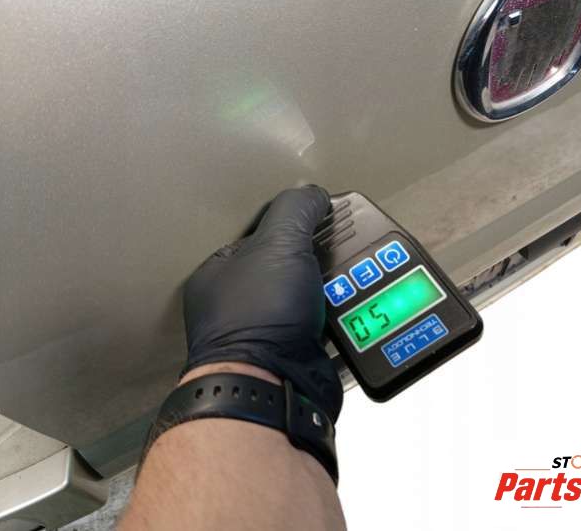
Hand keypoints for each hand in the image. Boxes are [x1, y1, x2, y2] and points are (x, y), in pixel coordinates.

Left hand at [182, 186, 342, 421]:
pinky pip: (324, 325)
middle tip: (345, 250)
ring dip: (334, 288)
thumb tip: (314, 194)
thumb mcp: (278, 244)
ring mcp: (268, 331)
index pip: (259, 234)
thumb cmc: (260, 313)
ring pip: (309, 297)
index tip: (321, 217)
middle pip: (288, 266)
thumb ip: (296, 211)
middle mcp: (240, 303)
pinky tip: (357, 304)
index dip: (291, 222)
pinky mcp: (296, 354)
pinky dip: (341, 316)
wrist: (274, 386)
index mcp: (221, 272)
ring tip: (359, 275)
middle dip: (319, 259)